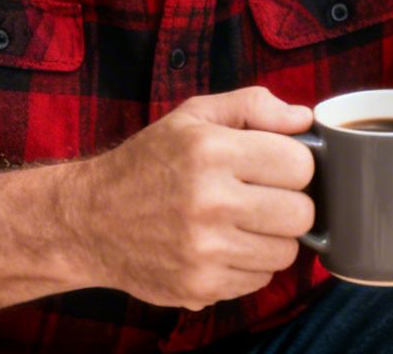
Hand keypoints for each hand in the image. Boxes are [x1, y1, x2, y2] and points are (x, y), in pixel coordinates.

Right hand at [55, 87, 315, 310]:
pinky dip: (249, 265)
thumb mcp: (192, 116)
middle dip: (289, 203)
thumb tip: (304, 119)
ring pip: (286, 252)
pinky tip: (224, 246)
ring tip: (242, 223)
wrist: (89, 220)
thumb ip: (253, 106)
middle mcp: (209, 201)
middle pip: (301, 214)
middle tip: (263, 198)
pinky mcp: (199, 287)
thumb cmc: (147, 163)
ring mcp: (204, 250)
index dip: (292, 165)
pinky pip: (259, 280)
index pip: (300, 165)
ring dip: (271, 238)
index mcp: (211, 151)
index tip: (273, 167)